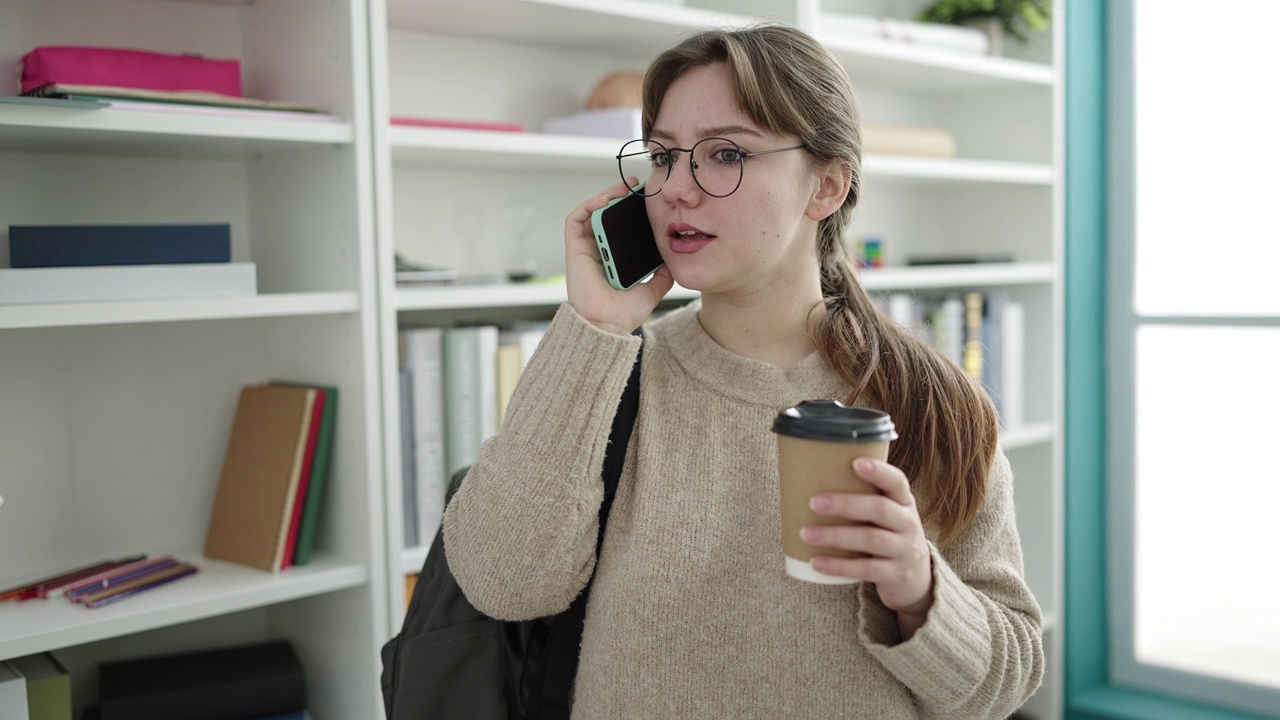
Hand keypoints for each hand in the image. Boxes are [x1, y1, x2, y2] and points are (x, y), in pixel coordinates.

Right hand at [564, 179, 673, 334]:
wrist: (608, 326)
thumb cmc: (623, 315)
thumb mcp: (652, 290)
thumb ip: (661, 276)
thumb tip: (672, 262)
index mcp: (612, 260)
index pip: (618, 229)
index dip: (628, 212)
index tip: (645, 199)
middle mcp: (597, 253)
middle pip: (604, 217)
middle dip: (618, 197)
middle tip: (636, 186)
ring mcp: (585, 250)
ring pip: (590, 214)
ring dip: (605, 196)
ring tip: (624, 187)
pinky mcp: (574, 250)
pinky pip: (575, 220)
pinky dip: (588, 206)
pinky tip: (605, 199)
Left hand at [803, 458, 933, 620]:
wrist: (915, 578)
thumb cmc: (888, 534)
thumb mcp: (887, 514)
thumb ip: (863, 497)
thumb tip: (809, 475)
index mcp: (904, 502)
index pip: (897, 482)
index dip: (879, 471)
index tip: (855, 463)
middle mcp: (909, 524)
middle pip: (880, 509)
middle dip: (846, 504)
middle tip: (814, 502)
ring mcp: (905, 550)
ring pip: (871, 539)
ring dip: (836, 535)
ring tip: (806, 533)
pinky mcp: (896, 575)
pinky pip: (866, 569)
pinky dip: (839, 566)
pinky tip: (816, 562)